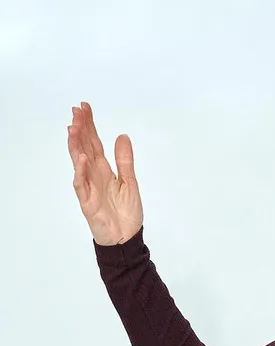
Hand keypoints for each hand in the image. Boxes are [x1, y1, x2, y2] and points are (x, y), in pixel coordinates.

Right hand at [67, 102, 143, 245]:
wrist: (126, 237)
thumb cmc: (126, 212)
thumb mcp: (130, 181)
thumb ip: (125, 160)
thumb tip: (122, 136)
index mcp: (104, 170)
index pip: (94, 142)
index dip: (89, 125)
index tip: (84, 107)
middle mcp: (94, 176)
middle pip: (84, 147)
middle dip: (80, 129)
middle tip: (76, 110)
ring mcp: (89, 188)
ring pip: (79, 162)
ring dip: (75, 145)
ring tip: (74, 128)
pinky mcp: (88, 202)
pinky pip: (82, 184)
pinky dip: (81, 171)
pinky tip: (81, 158)